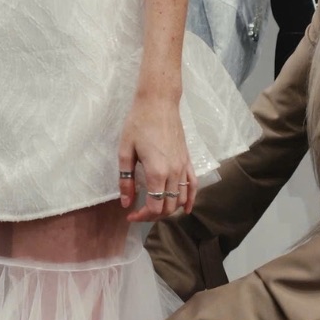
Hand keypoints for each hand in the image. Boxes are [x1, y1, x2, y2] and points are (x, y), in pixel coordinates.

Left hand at [118, 94, 196, 222]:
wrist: (159, 102)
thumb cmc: (138, 123)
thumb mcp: (125, 151)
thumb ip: (126, 180)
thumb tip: (126, 202)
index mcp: (157, 172)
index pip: (154, 207)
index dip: (142, 216)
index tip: (130, 215)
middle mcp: (174, 173)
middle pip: (168, 207)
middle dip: (153, 215)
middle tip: (139, 212)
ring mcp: (183, 167)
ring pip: (181, 199)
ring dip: (168, 210)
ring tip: (154, 209)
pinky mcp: (188, 160)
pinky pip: (193, 186)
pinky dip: (190, 199)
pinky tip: (185, 209)